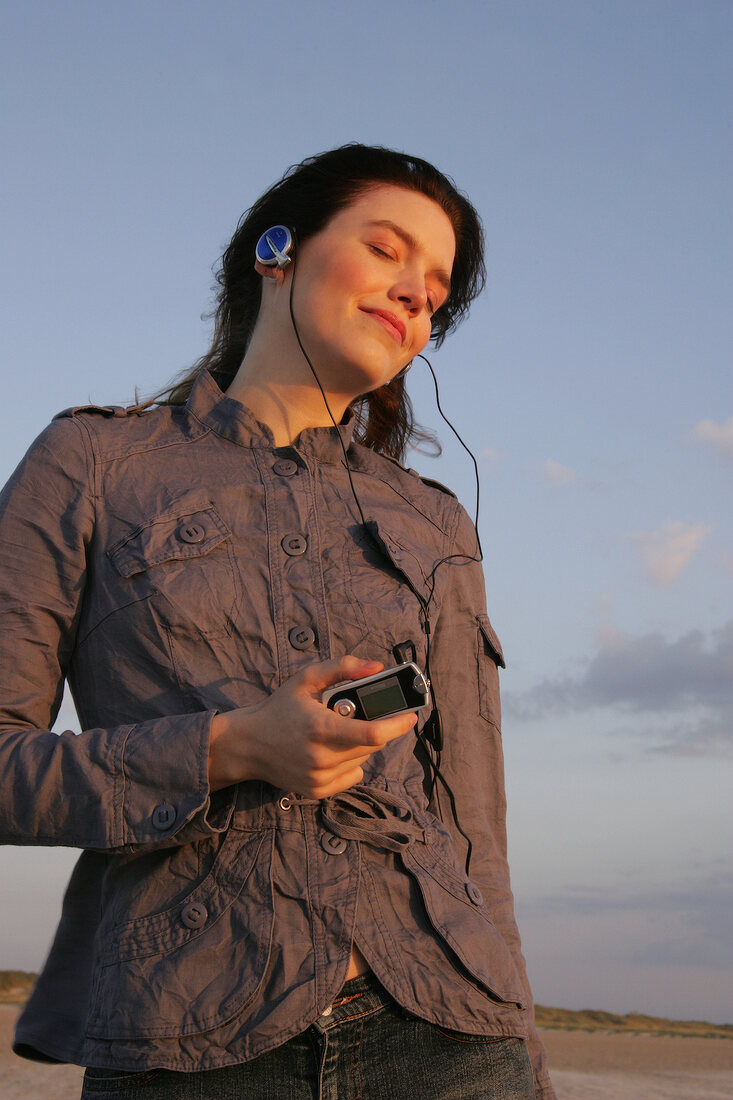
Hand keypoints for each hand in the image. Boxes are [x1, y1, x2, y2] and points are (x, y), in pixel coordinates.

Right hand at [208, 655, 416, 797]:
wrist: (249, 745)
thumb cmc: (280, 708)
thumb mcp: (306, 679)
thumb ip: (342, 667)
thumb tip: (377, 667)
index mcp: (320, 728)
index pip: (372, 734)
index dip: (398, 725)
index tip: (411, 715)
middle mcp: (321, 758)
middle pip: (372, 746)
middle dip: (376, 729)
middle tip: (363, 715)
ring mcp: (320, 778)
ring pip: (363, 760)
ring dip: (361, 745)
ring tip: (338, 731)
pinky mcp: (318, 791)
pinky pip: (352, 775)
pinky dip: (351, 762)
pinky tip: (331, 750)